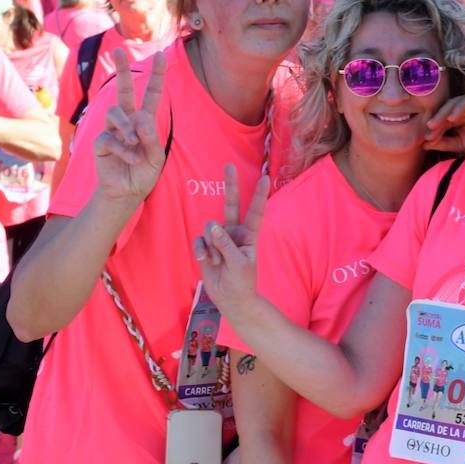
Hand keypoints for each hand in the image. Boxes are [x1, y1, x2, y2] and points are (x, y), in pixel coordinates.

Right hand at [94, 49, 165, 202]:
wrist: (127, 192)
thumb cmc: (144, 173)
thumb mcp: (156, 158)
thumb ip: (152, 139)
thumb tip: (141, 120)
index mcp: (145, 122)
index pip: (151, 95)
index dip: (157, 77)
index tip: (162, 56)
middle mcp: (128, 121)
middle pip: (123, 92)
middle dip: (122, 71)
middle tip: (119, 51)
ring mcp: (113, 130)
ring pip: (115, 114)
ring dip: (127, 128)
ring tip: (135, 143)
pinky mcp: (101, 142)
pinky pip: (110, 138)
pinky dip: (123, 149)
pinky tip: (130, 159)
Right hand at [192, 164, 268, 314]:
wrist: (230, 297)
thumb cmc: (242, 281)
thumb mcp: (239, 264)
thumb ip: (226, 244)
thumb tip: (213, 226)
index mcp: (249, 235)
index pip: (255, 211)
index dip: (258, 195)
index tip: (265, 177)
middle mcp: (234, 232)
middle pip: (230, 205)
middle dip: (230, 185)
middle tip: (229, 166)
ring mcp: (219, 238)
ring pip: (210, 228)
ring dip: (212, 246)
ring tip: (218, 261)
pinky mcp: (206, 246)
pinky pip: (200, 241)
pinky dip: (202, 251)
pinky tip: (206, 261)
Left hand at [424, 93, 464, 153]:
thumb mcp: (462, 144)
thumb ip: (445, 143)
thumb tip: (425, 145)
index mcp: (456, 118)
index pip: (441, 122)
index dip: (433, 131)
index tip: (425, 141)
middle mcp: (461, 108)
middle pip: (444, 112)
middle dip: (435, 122)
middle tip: (428, 131)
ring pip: (452, 105)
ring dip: (443, 115)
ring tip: (435, 125)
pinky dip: (458, 109)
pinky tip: (452, 118)